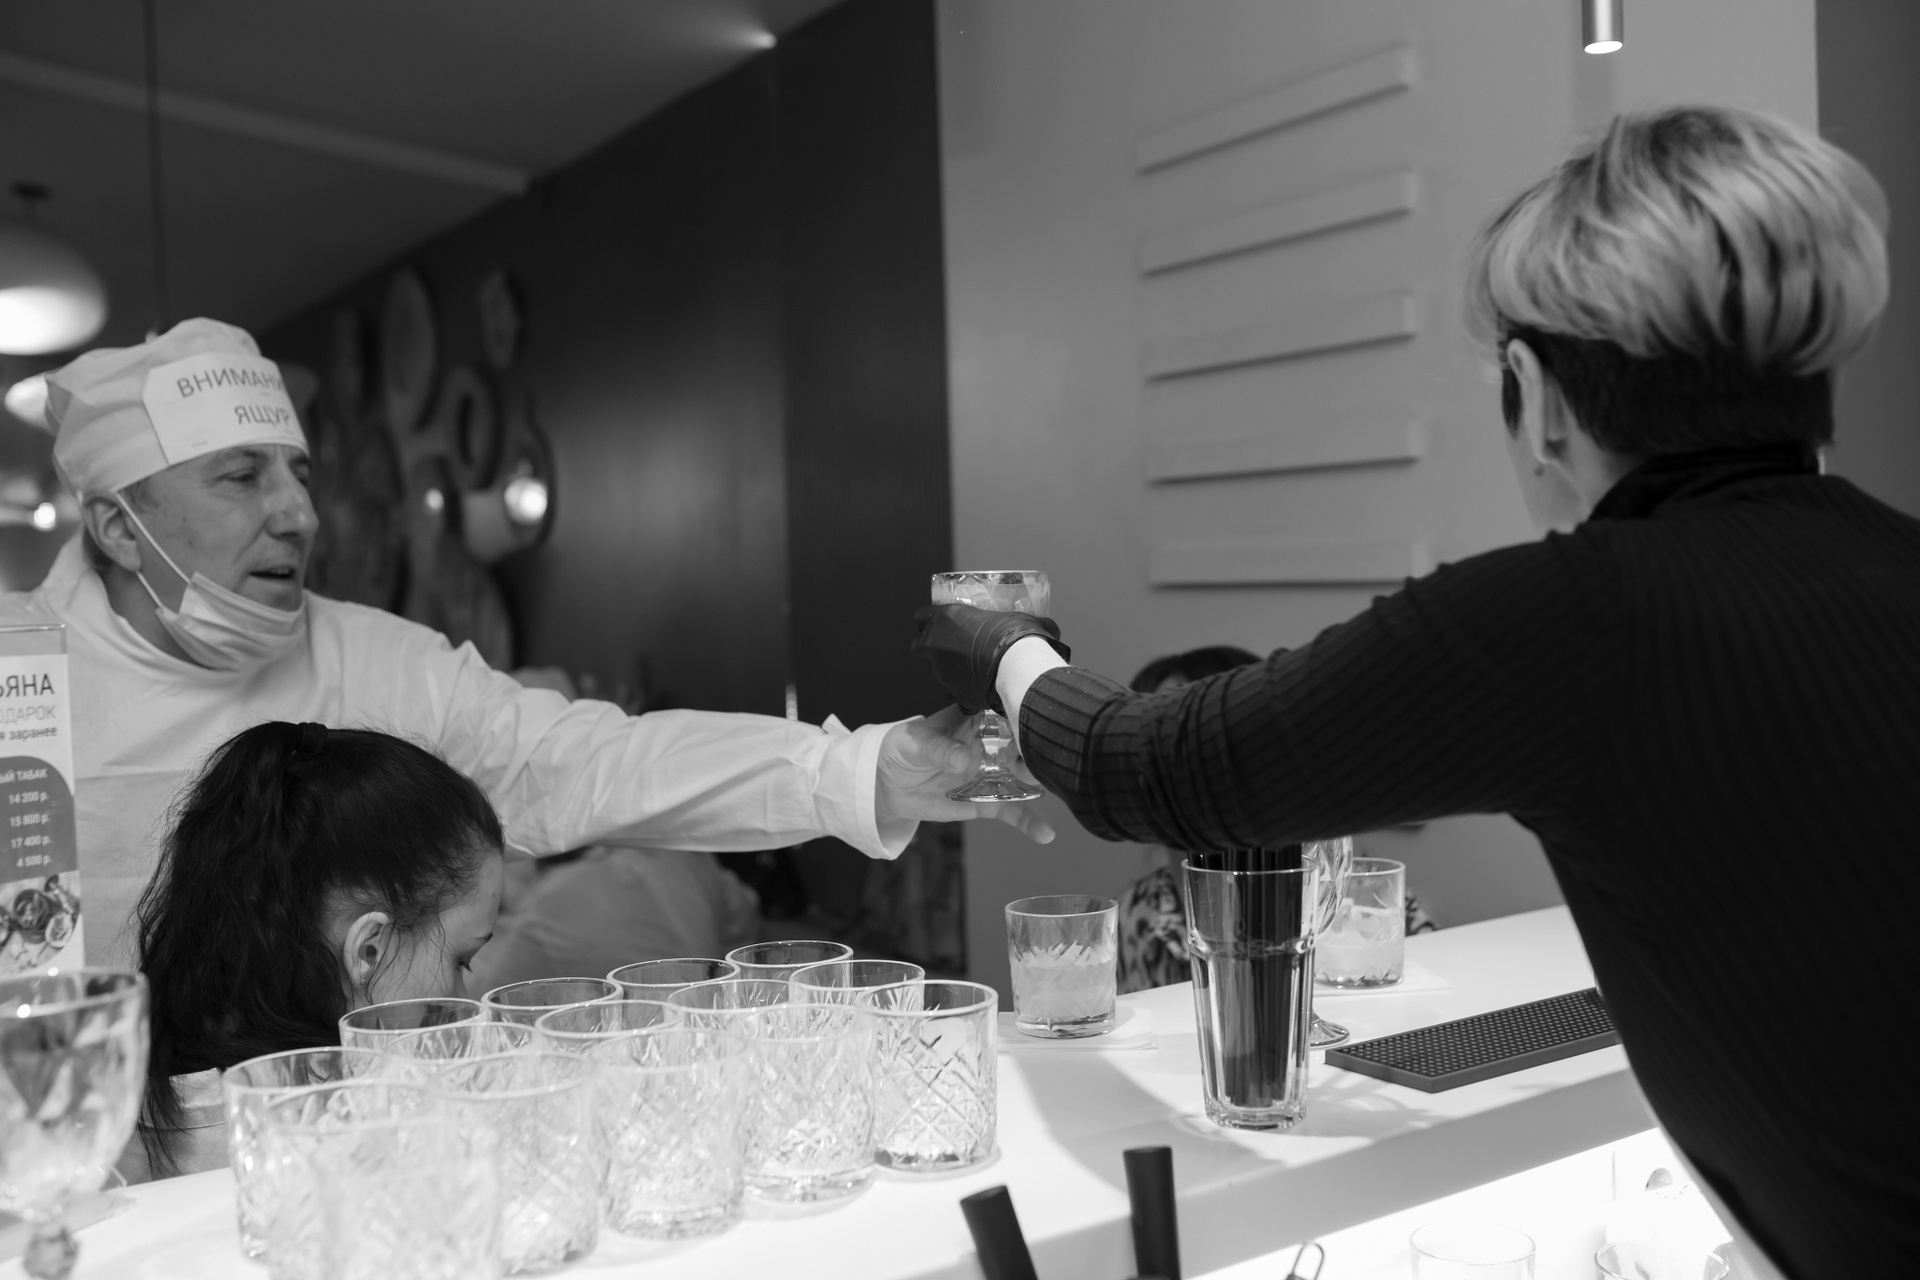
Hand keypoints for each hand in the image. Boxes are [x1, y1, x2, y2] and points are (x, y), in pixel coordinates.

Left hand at [875, 705, 1054, 843]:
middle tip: (1036, 760)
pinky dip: (1028, 821)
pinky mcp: (987, 801)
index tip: (1031, 724)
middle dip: (1034, 752)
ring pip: (1024, 778)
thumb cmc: (902, 750)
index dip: (1021, 717)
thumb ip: (938, 748)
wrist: (888, 784)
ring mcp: (992, 774)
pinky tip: (1045, 833)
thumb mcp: (915, 743)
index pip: (1005, 714)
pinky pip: (1011, 810)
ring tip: (1051, 787)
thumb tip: (964, 758)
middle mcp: (991, 745)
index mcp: (976, 719)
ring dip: (1039, 783)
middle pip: (1022, 746)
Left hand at [910, 604, 1069, 714]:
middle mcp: (937, 646)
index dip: (927, 621)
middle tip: (951, 649)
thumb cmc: (1018, 635)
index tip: (938, 624)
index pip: (920, 617)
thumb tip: (1050, 627)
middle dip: (930, 650)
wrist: (1020, 667)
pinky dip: (966, 696)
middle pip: (919, 647)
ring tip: (973, 672)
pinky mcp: (956, 695)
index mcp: (945, 619)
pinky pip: (957, 696)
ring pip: (937, 674)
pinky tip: (983, 692)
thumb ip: (1025, 621)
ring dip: (950, 673)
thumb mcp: (1022, 619)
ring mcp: (943, 673)